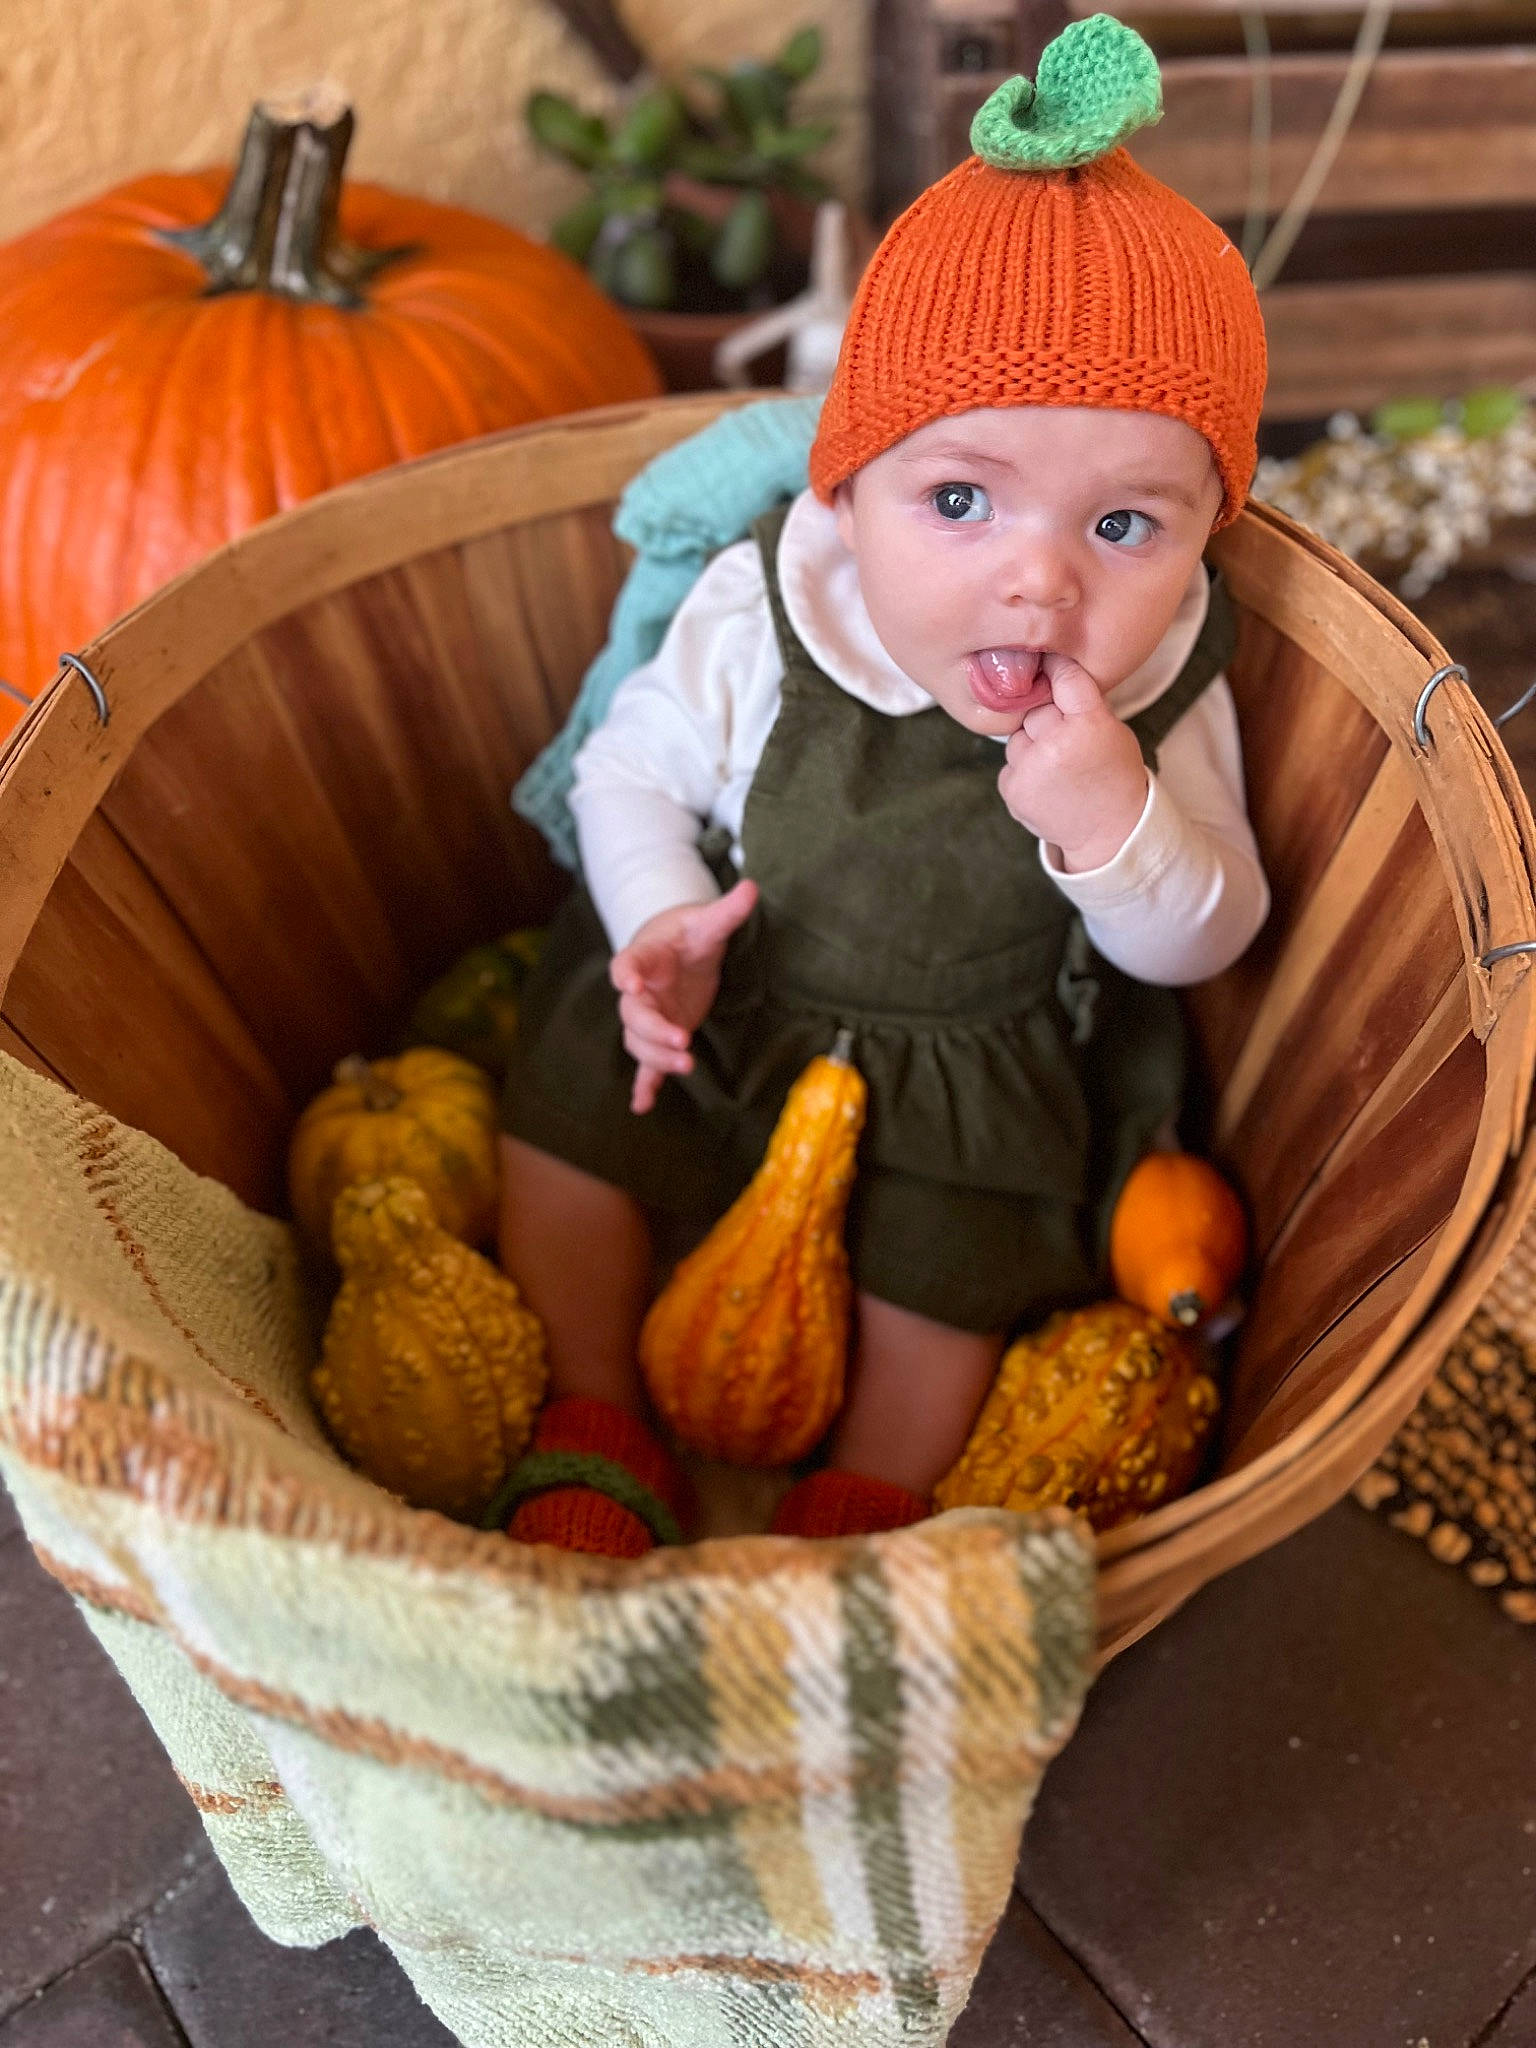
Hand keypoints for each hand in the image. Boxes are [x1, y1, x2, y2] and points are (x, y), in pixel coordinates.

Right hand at [609, 879, 758, 1113]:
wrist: (675, 949)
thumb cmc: (687, 933)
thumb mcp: (707, 922)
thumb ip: (727, 910)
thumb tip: (752, 887)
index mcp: (645, 957)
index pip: (626, 964)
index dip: (625, 975)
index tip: (629, 985)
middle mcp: (640, 991)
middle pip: (633, 1015)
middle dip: (654, 1030)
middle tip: (683, 1041)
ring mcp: (648, 1016)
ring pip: (639, 1042)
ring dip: (656, 1058)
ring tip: (686, 1067)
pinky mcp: (659, 1036)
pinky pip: (645, 1063)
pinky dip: (643, 1084)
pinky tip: (642, 1106)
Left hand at [996, 652, 1147, 870]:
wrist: (1109, 832)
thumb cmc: (1114, 777)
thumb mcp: (1114, 733)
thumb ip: (1083, 706)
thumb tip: (1050, 675)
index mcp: (1089, 725)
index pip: (1065, 678)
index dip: (1058, 669)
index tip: (1051, 663)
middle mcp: (1056, 744)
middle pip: (1035, 708)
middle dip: (1046, 718)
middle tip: (1064, 739)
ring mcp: (1030, 769)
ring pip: (1018, 737)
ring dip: (1032, 747)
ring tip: (1058, 768)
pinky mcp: (1013, 789)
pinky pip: (1009, 764)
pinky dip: (1023, 772)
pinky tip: (1047, 785)